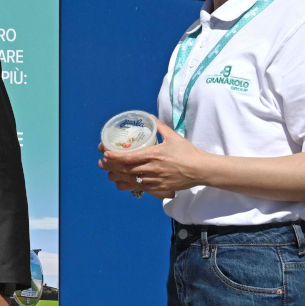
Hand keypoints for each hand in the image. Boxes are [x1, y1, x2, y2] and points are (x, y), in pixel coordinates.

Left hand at [98, 120, 213, 195]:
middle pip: (127, 170)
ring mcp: (156, 180)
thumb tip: (150, 116)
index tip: (105, 153)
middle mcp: (153, 168)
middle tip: (102, 163)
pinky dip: (129, 186)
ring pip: (132, 181)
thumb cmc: (188, 152)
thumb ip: (160, 126)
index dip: (115, 157)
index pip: (130, 157)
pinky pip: (141, 189)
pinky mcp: (160, 189)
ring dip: (118, 177)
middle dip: (112, 167)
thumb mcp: (173, 136)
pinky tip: (121, 184)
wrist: (202, 170)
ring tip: (108, 173)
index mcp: (155, 155)